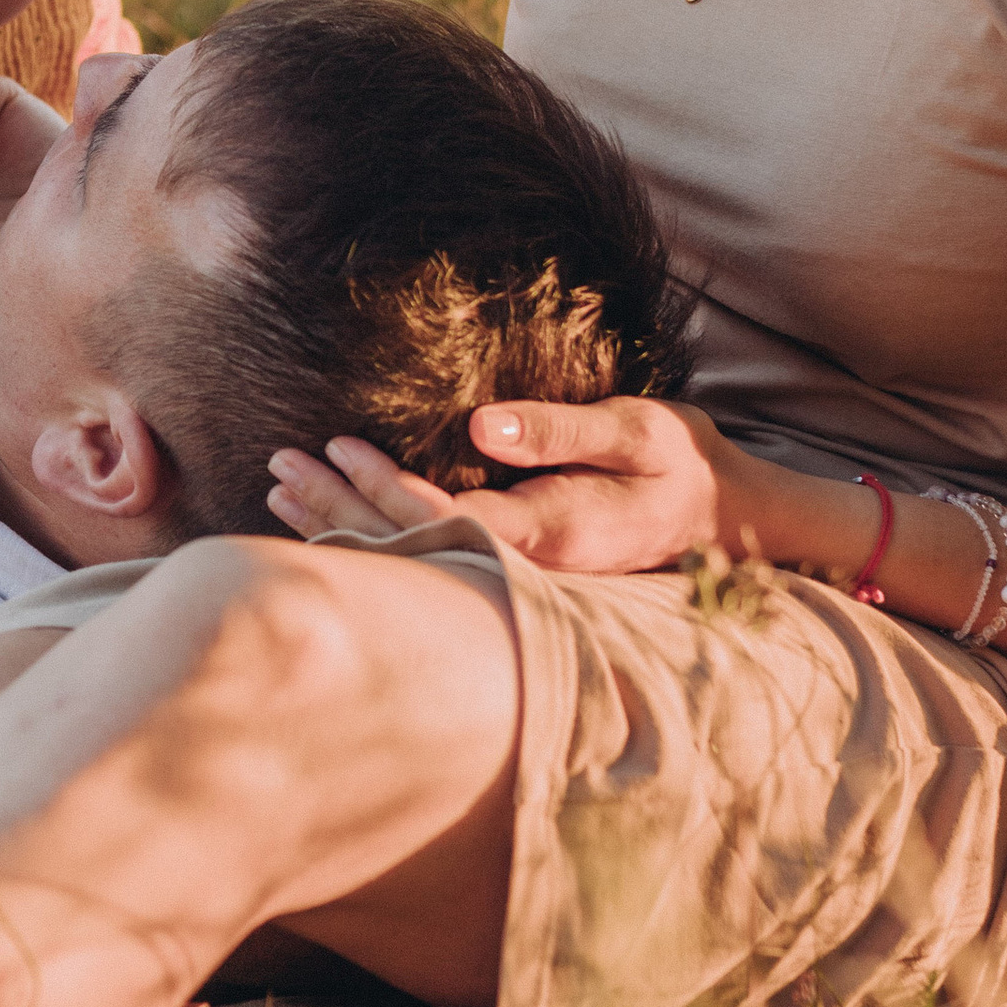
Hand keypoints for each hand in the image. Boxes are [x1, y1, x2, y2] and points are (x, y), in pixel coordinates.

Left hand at [266, 397, 748, 577]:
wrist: (729, 523)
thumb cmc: (683, 467)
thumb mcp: (637, 432)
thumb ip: (560, 430)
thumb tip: (481, 427)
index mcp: (547, 535)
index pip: (441, 517)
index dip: (380, 487)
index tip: (332, 448)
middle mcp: (523, 570)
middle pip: (410, 547)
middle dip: (339, 509)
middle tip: (277, 468)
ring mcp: (518, 580)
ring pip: (413, 561)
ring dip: (345, 527)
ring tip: (281, 497)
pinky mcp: (515, 574)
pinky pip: (430, 564)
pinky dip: (377, 540)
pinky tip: (334, 527)